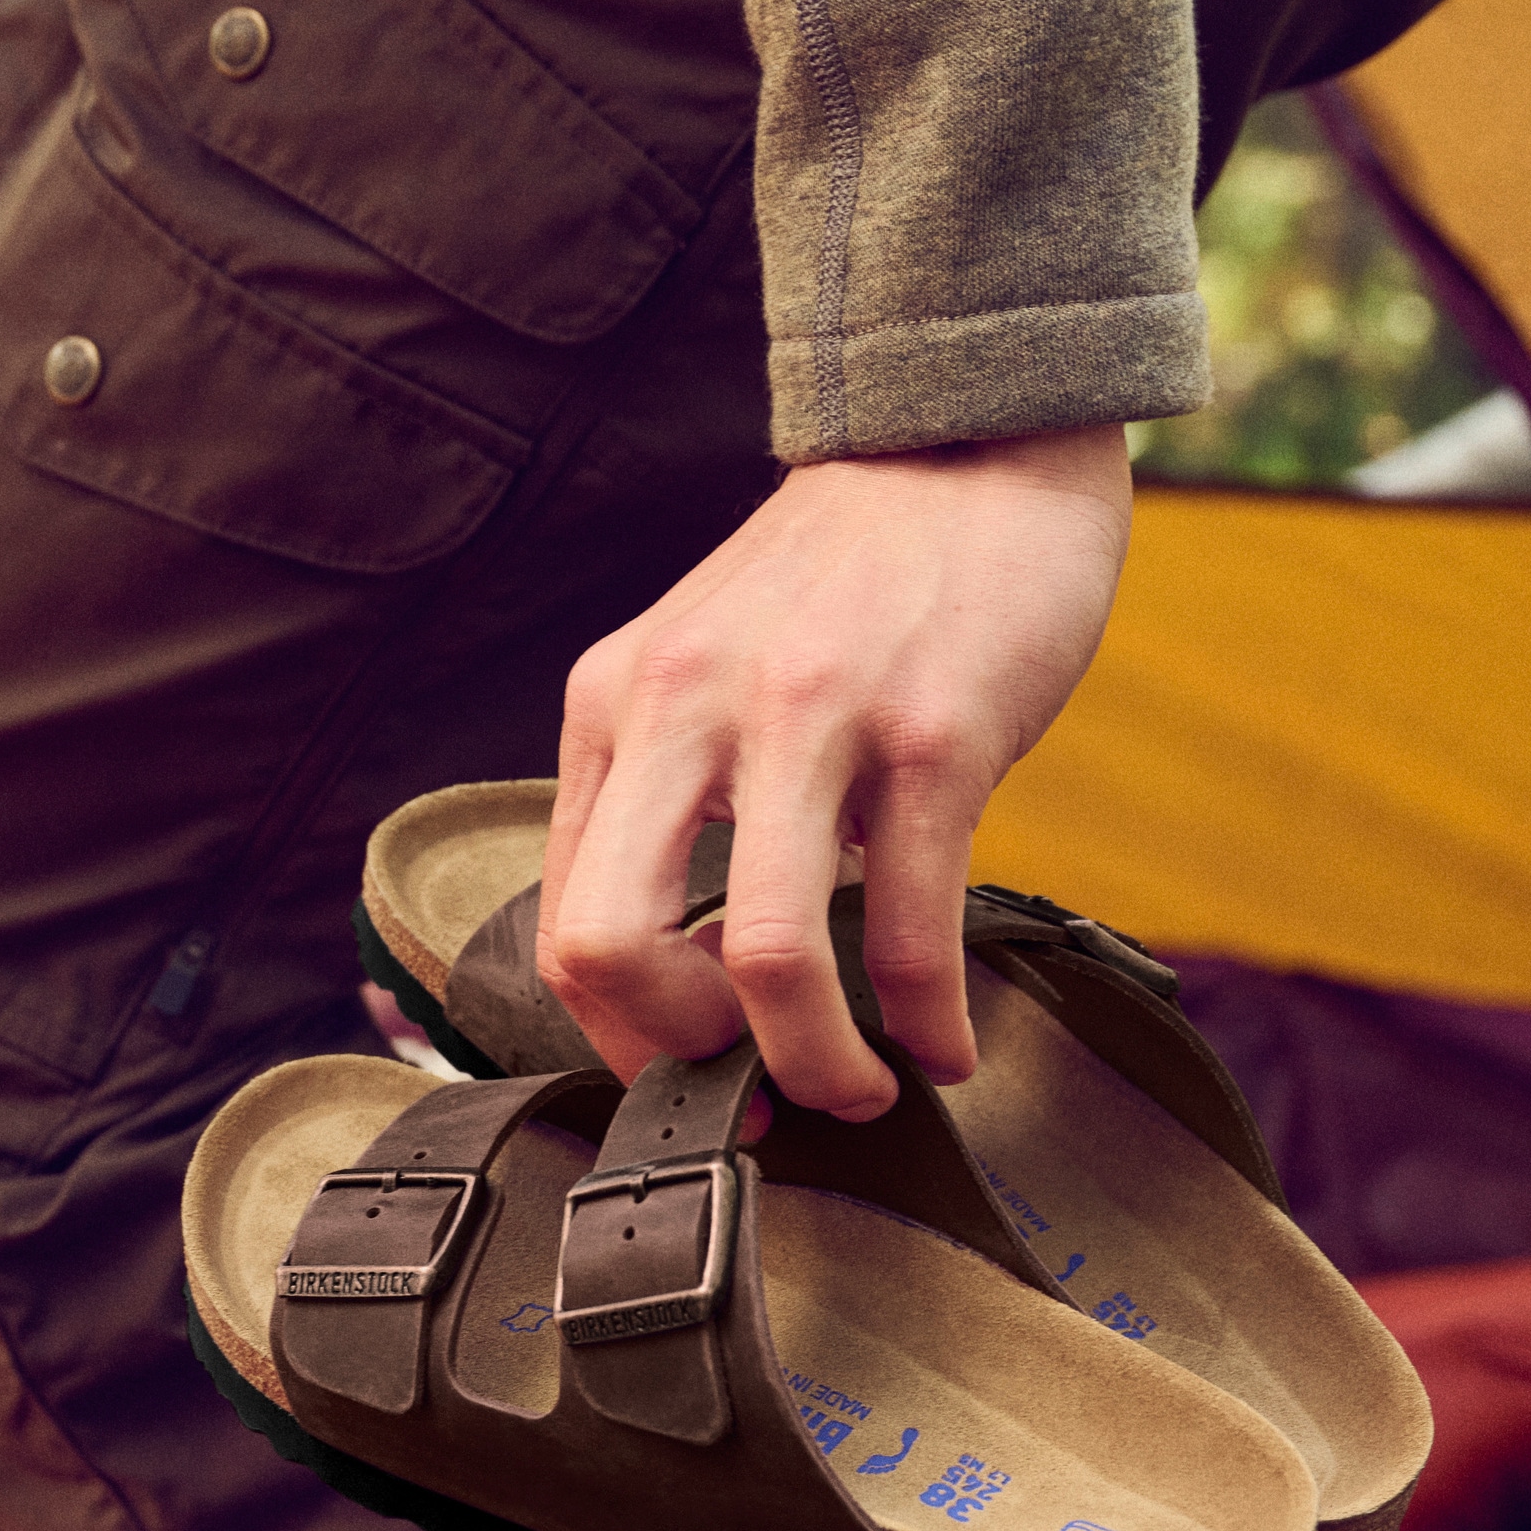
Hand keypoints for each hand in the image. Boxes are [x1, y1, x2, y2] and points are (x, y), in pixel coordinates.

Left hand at [538, 422, 1131, 1117]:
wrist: (968, 440)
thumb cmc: (844, 584)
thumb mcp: (701, 668)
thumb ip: (668, 793)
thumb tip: (678, 977)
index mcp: (615, 703)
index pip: (562, 921)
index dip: (622, 1034)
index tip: (694, 1072)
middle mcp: (687, 706)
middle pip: (609, 945)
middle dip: (680, 1060)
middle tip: (753, 1090)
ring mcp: (810, 718)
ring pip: (764, 956)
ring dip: (816, 1064)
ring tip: (861, 1089)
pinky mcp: (932, 733)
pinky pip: (912, 926)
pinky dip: (930, 1020)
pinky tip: (947, 1046)